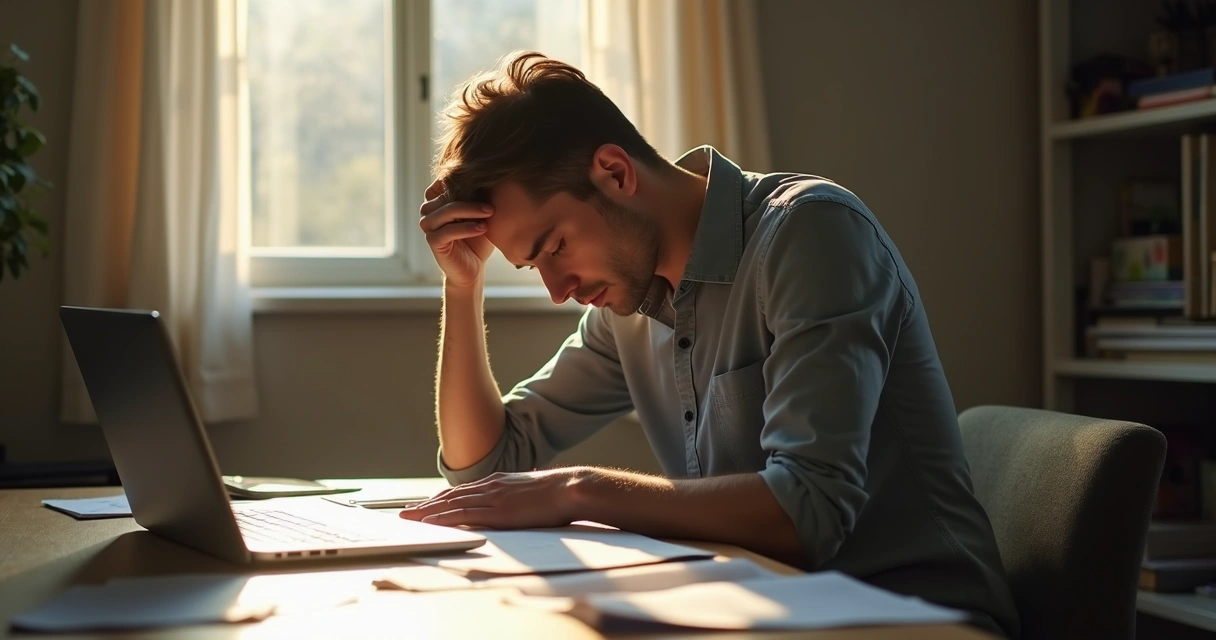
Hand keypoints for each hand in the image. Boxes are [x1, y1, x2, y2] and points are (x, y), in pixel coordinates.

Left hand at [399, 468, 589, 528]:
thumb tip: (513, 507)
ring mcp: (492, 498)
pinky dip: (443, 518)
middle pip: (450, 496)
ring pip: (451, 504)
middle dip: (427, 504)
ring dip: (427, 511)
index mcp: (499, 482)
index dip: (442, 498)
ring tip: (409, 517)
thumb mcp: (531, 492)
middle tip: (406, 511)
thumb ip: (516, 498)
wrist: (570, 488)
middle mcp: (490, 487)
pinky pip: (462, 514)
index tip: (427, 504)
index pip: (463, 491)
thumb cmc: (558, 493)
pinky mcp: (496, 511)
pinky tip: (430, 522)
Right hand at [419, 179, 494, 287]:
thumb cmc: (479, 239)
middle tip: (493, 201)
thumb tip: (493, 176)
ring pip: (447, 211)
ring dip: (469, 210)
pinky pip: (447, 231)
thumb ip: (481, 197)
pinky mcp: (433, 241)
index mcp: (438, 199)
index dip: (464, 180)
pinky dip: (466, 228)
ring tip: (490, 212)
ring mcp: (428, 225)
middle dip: (471, 196)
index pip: (446, 180)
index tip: (487, 180)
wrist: (473, 269)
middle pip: (448, 195)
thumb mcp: (481, 215)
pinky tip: (482, 228)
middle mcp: (429, 210)